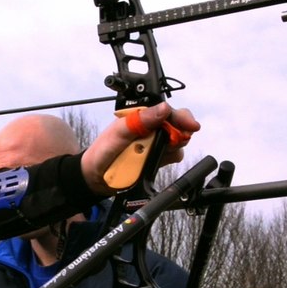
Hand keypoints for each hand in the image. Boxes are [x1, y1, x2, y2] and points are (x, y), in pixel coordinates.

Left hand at [80, 103, 199, 194]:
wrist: (95, 178)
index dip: (182, 117)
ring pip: (177, 143)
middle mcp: (151, 127)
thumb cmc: (102, 151)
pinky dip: (167, 161)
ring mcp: (155, 143)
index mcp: (142, 116)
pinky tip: (152, 164)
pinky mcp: (157, 158)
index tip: (191, 126)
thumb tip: (164, 109)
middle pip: (178, 126)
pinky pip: (172, 157)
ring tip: (151, 155)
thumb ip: (140, 121)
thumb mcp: (118, 133)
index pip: (168, 111)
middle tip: (172, 144)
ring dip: (171, 149)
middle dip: (180, 134)